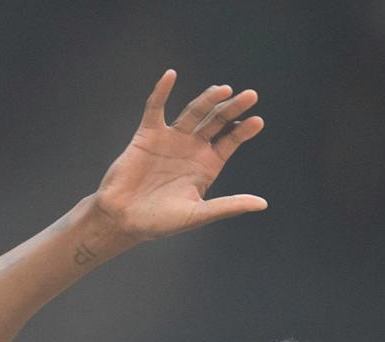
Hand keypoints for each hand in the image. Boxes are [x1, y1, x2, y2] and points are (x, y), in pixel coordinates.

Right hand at [94, 69, 266, 241]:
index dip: (243, 131)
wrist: (122, 220)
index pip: (230, 141)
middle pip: (216, 121)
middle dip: (232, 108)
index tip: (256, 121)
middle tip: (250, 96)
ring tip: (223, 89)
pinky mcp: (148, 134)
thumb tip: (262, 204)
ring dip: (207, 99)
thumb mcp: (198, 214)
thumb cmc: (159, 222)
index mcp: (206, 166)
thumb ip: (229, 205)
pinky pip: (155, 108)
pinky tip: (170, 75)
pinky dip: (161, 91)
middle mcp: (192, 148)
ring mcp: (171, 139)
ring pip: (193, 112)